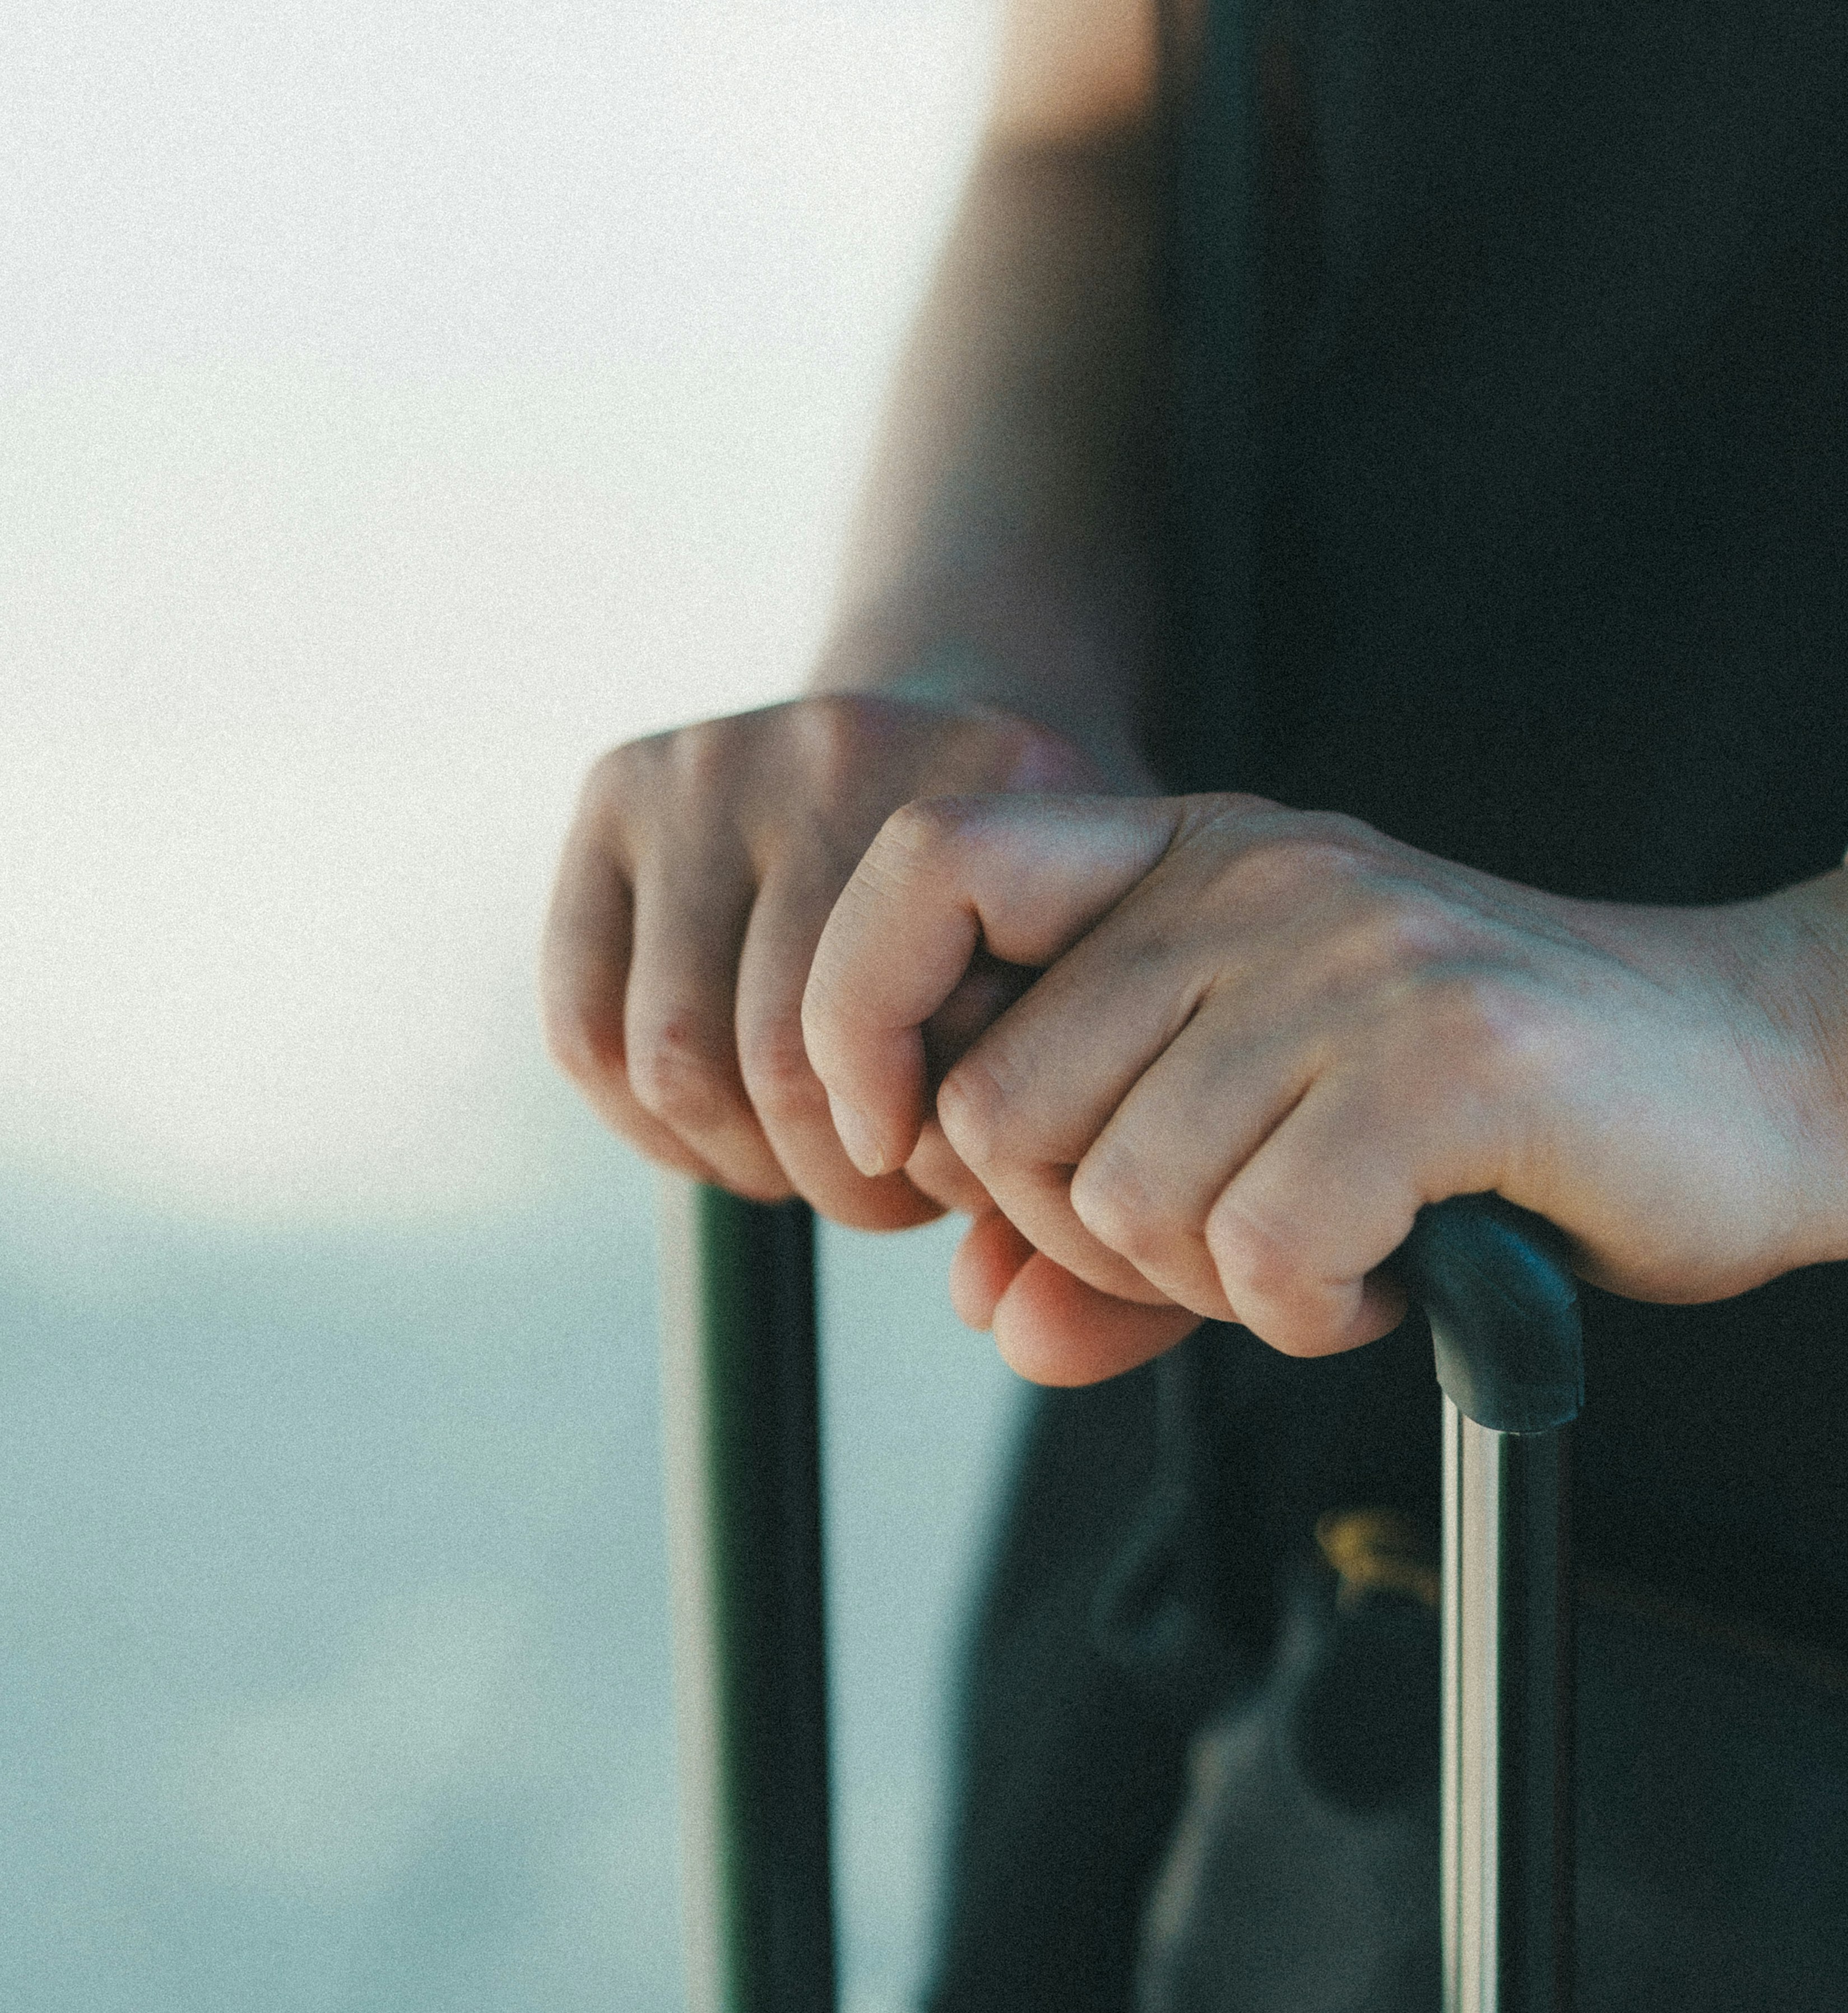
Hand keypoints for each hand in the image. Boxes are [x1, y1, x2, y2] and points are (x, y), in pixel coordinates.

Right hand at [541, 692, 1098, 1229]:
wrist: (956, 724)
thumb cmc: (1037, 900)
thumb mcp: (1098, 965)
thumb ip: (1065, 1096)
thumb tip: (988, 1288)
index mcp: (988, 785)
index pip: (903, 1036)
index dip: (905, 1155)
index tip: (933, 1181)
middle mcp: (842, 747)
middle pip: (773, 1060)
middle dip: (823, 1173)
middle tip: (877, 1191)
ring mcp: (714, 758)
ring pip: (668, 1059)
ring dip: (735, 1158)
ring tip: (805, 1161)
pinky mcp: (618, 786)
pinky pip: (584, 1023)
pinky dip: (646, 1119)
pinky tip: (725, 1127)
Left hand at [801, 789, 1847, 1376]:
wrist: (1769, 1072)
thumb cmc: (1509, 1112)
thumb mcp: (1274, 1131)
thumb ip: (1113, 1218)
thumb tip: (990, 1321)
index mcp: (1190, 853)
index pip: (925, 875)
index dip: (863, 1025)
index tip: (917, 1160)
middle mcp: (1254, 877)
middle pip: (1002, 1108)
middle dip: (1086, 1234)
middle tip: (1228, 1240)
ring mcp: (1352, 957)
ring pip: (1124, 1197)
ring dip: (1218, 1281)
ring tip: (1339, 1240)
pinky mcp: (1449, 1058)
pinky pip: (1266, 1254)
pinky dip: (1317, 1312)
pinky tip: (1394, 1270)